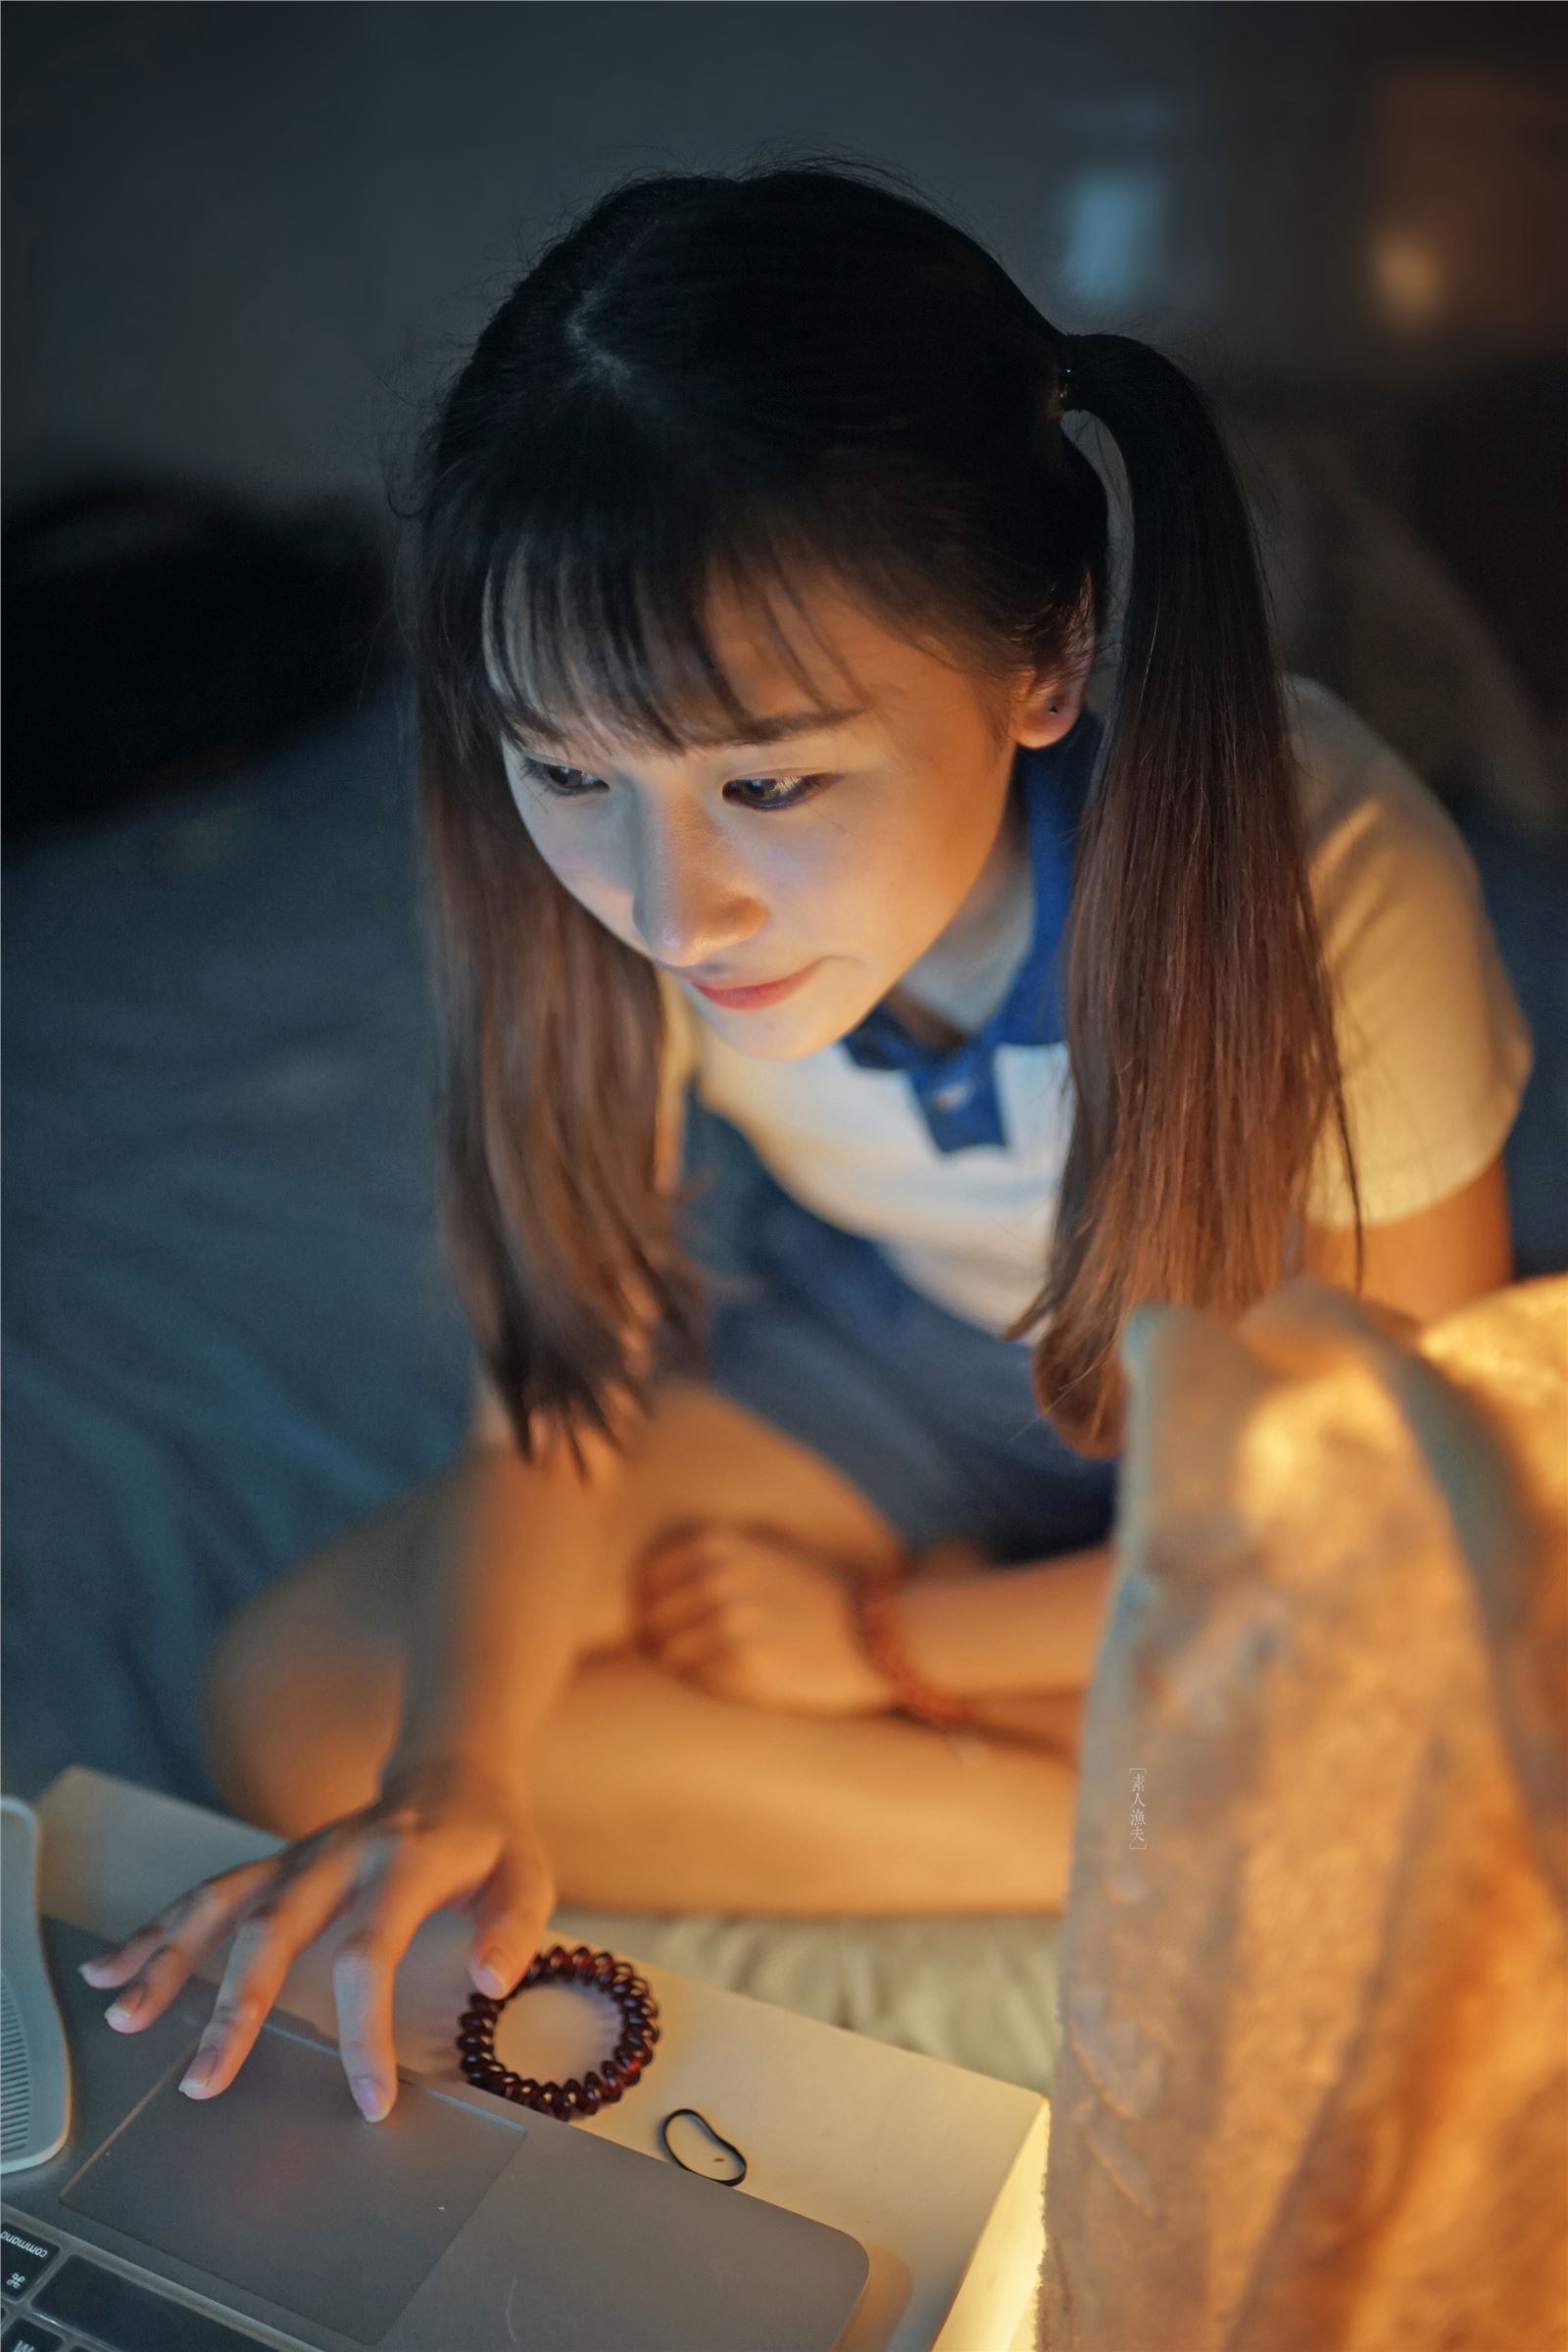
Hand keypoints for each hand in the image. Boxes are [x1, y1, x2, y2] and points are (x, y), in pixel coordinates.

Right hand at [74, 1755, 555, 2125]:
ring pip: (223, 1902)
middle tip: (205, 2080)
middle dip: (235, 2007)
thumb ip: (515, 1928)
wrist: (453, 1770)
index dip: (363, 2029)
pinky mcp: (278, 1864)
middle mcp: (340, 1855)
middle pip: (273, 1929)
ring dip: (170, 1957)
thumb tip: (491, 1983)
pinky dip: (157, 1929)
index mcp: (405, 1863)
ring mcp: (300, 1856)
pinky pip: (210, 1893)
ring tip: (125, 2016)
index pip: (370, 1951)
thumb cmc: (492, 1839)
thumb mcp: (530, 1876)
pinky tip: (113, 1967)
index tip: (368, 2099)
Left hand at [633, 1519, 901, 1714]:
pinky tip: (734, 1679)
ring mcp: (732, 1626)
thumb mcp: (765, 1549)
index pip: (647, 1576)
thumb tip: (644, 1588)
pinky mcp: (745, 1670)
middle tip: (682, 1652)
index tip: (665, 1618)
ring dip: (682, 1666)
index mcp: (719, 1543)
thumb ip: (709, 1557)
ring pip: (669, 1656)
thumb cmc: (816, 1596)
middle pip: (652, 1619)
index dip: (650, 1601)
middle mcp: (719, 1579)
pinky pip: (697, 1683)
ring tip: (712, 1667)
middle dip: (660, 1638)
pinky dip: (707, 1685)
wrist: (876, 1636)